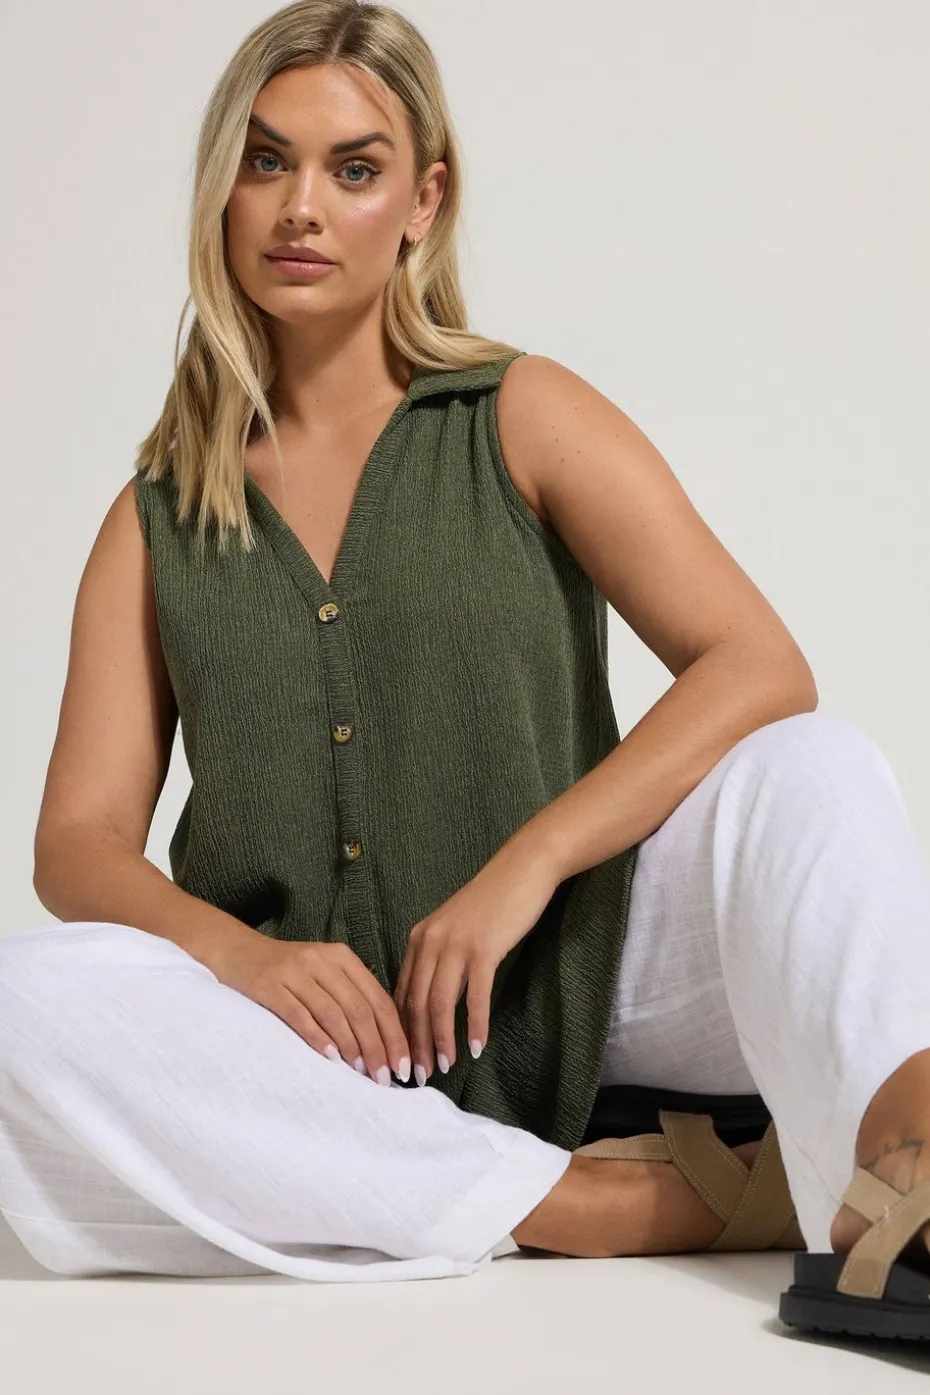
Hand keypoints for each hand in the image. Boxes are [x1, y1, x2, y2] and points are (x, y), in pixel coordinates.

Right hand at [201, 927, 411, 1084]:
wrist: (237, 950)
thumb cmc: (286, 970)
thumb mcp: (323, 973)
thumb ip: (350, 996)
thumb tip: (382, 1042)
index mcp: (342, 957)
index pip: (378, 999)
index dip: (395, 1034)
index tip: (404, 1064)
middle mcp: (323, 961)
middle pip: (360, 1008)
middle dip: (378, 1046)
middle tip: (386, 1076)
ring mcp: (296, 972)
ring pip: (334, 1013)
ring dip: (352, 1046)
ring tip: (364, 1072)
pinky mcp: (271, 985)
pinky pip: (300, 1014)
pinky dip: (318, 1037)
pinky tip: (331, 1058)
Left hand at [392, 840, 559, 1083]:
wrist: (522, 870)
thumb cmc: (491, 903)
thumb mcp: (454, 929)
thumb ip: (440, 960)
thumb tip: (430, 1002)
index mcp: (419, 939)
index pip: (400, 993)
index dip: (400, 1030)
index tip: (402, 1058)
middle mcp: (430, 942)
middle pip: (414, 1003)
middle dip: (415, 1044)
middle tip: (417, 1076)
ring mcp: (456, 945)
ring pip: (439, 1003)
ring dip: (441, 1040)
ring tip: (445, 1067)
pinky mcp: (484, 949)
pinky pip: (475, 996)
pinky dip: (474, 1025)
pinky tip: (476, 1046)